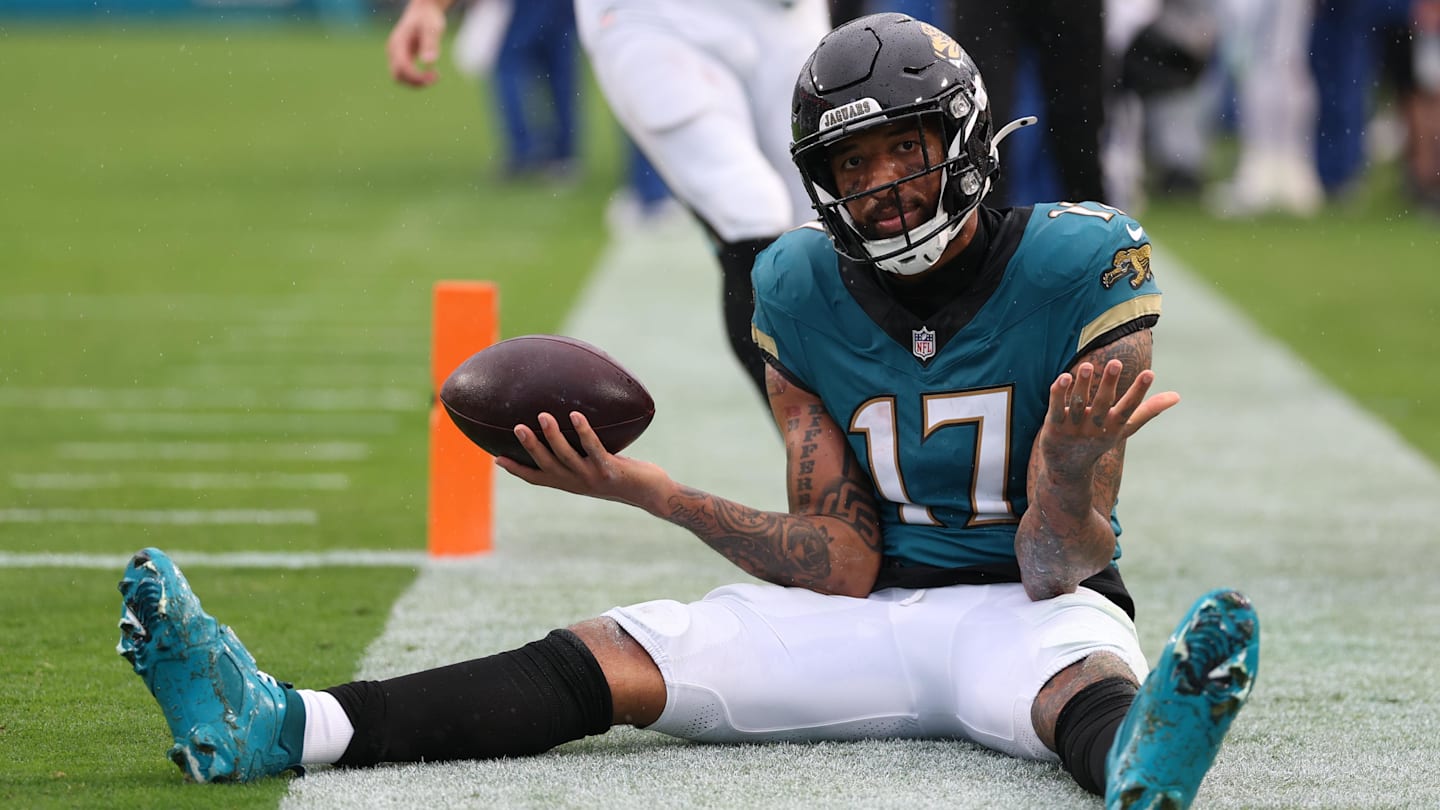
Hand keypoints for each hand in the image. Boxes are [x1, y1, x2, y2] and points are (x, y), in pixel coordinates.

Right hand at [386, 0, 449, 86]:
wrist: (423, 11)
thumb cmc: (428, 18)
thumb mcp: (432, 29)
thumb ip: (430, 44)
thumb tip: (429, 63)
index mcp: (398, 43)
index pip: (401, 68)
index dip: (417, 76)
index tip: (434, 75)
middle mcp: (393, 50)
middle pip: (398, 76)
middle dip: (416, 82)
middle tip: (435, 77)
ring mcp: (396, 55)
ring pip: (400, 78)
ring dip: (417, 82)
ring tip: (435, 76)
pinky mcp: (402, 57)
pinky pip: (405, 74)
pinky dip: (417, 78)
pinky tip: (431, 72)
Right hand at [496, 411, 670, 510]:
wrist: (651, 493)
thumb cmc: (624, 476)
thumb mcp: (597, 466)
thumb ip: (582, 455)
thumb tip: (571, 427)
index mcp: (570, 483)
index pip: (537, 478)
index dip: (517, 469)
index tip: (495, 457)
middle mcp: (577, 482)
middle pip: (546, 465)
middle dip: (530, 447)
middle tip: (516, 427)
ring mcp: (592, 477)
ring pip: (566, 456)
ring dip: (553, 436)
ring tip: (543, 416)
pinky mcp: (609, 470)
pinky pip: (594, 448)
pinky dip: (584, 432)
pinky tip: (577, 416)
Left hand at [1039, 359, 1178, 477]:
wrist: (1067, 469)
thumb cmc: (1099, 440)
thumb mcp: (1124, 428)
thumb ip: (1147, 411)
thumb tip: (1177, 396)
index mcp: (1114, 426)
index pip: (1129, 407)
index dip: (1139, 391)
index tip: (1150, 372)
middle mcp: (1095, 427)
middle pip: (1103, 404)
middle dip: (1109, 383)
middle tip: (1116, 362)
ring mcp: (1074, 428)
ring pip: (1077, 404)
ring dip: (1082, 385)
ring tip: (1087, 364)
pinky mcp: (1053, 426)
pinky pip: (1055, 408)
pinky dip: (1059, 394)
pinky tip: (1064, 377)